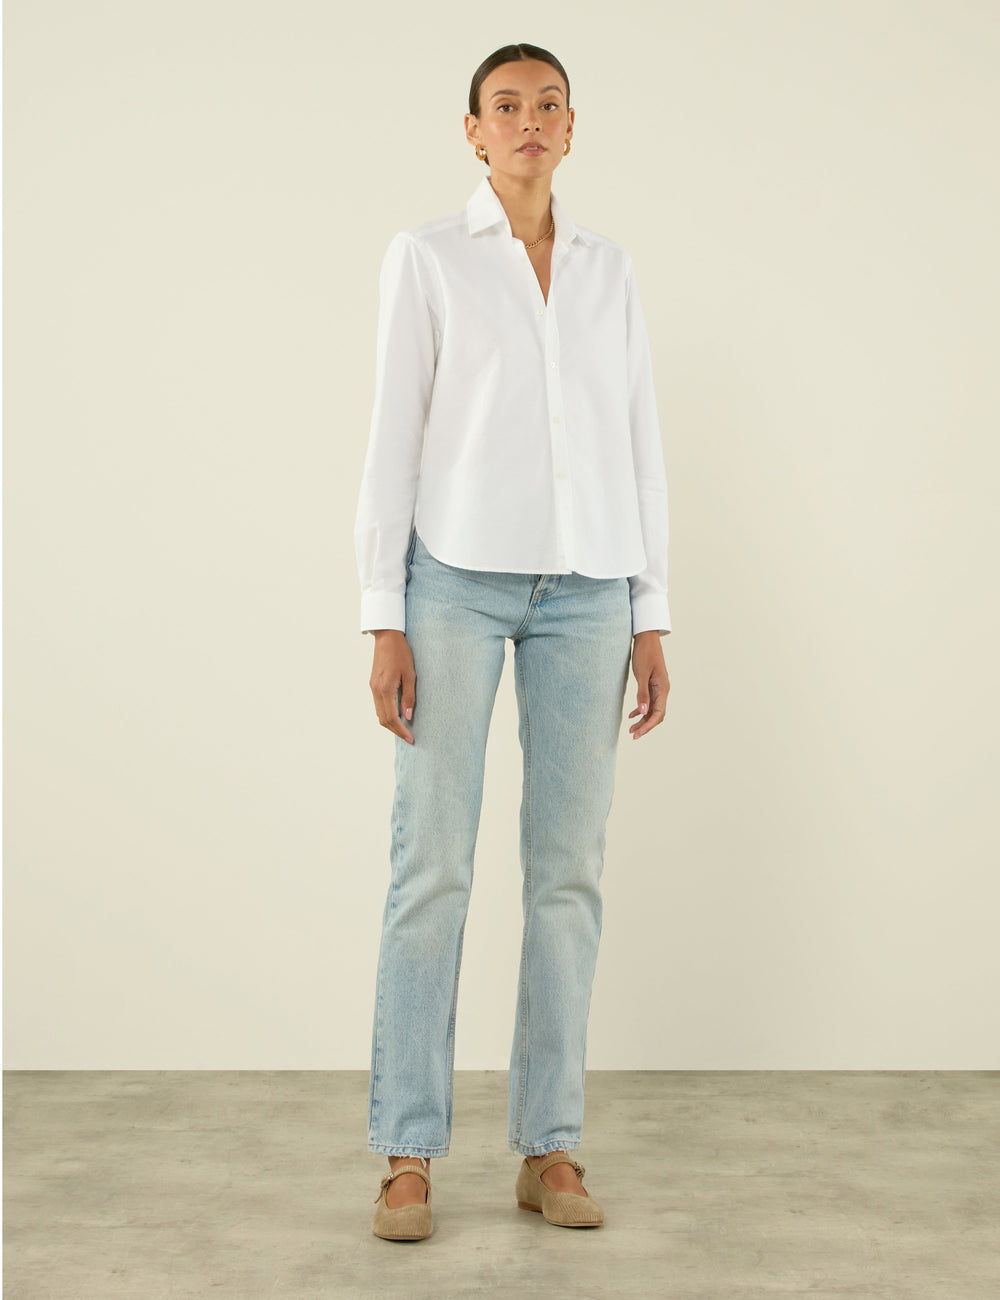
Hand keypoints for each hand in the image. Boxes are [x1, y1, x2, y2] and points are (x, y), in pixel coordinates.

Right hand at [369, 629, 416, 743]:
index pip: (391, 717)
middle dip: (396, 731)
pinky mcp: (374, 684)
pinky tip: (397, 716)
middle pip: (383, 719)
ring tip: (404, 730)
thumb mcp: (410, 674)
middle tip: (409, 738)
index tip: (410, 738)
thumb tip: (408, 716)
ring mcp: (373, 688)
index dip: (401, 730)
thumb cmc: (401, 653)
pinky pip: (378, 705)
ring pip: (379, 713)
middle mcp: (376, 690)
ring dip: (391, 724)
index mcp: (385, 689)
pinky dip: (387, 714)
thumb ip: (409, 697)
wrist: (387, 637)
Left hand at [628, 630, 669, 738]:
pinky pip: (649, 701)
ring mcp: (658, 687)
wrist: (646, 638)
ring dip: (643, 719)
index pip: (659, 713)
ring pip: (652, 709)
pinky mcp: (652, 684)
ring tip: (631, 728)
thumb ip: (642, 694)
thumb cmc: (644, 653)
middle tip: (632, 735)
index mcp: (663, 688)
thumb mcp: (641, 674)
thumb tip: (643, 713)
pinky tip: (632, 715)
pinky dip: (641, 709)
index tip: (637, 733)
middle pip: (656, 714)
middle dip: (645, 725)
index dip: (648, 725)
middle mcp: (663, 690)